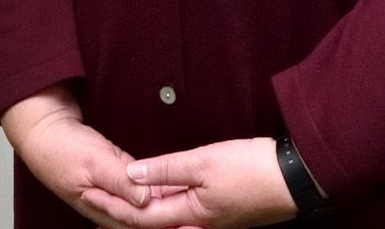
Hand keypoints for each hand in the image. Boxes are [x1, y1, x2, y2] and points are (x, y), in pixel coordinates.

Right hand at [1, 89, 182, 226]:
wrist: (46, 133)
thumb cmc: (63, 149)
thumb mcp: (93, 162)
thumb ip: (120, 181)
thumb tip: (145, 199)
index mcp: (104, 210)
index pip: (141, 224)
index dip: (166, 224)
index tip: (190, 222)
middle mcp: (112, 209)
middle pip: (147, 222)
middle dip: (171, 221)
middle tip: (198, 222)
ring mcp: (117, 196)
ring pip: (147, 210)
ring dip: (169, 211)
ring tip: (195, 212)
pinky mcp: (121, 183)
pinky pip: (143, 195)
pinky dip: (160, 196)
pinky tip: (178, 193)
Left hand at [99, 137, 297, 227]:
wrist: (296, 178)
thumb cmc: (252, 170)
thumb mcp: (204, 162)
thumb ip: (166, 168)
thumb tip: (131, 174)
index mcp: (191, 216)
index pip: (141, 217)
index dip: (113, 207)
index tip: (88, 196)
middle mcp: (199, 224)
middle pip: (153, 221)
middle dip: (122, 212)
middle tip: (93, 200)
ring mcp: (212, 219)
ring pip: (168, 215)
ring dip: (141, 208)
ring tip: (116, 198)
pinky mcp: (222, 211)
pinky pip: (184, 209)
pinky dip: (163, 201)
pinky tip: (155, 192)